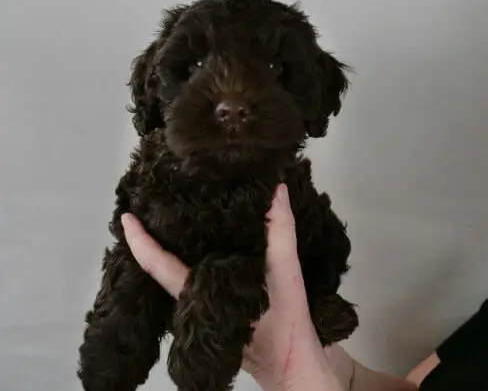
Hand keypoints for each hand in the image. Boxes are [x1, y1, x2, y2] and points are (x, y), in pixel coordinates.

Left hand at [121, 184, 344, 390]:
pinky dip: (190, 256)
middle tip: (151, 203)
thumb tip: (275, 190)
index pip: (158, 266)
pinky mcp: (213, 309)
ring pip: (176, 273)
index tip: (126, 218)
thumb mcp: (287, 274)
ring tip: (172, 213)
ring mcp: (201, 309)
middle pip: (161, 267)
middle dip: (153, 236)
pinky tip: (202, 239)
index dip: (139, 242)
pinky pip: (192, 277)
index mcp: (199, 295)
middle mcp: (192, 303)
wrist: (294, 366)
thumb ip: (281, 232)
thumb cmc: (285, 325)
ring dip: (170, 246)